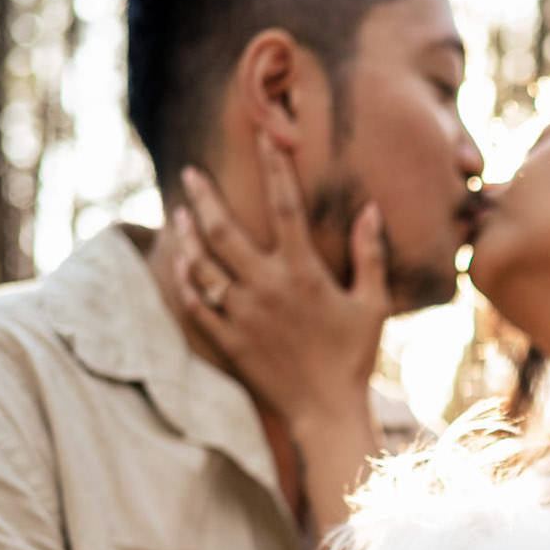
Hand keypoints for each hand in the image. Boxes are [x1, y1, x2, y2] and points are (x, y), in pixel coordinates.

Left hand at [166, 133, 390, 443]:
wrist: (326, 412)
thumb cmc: (353, 357)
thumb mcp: (371, 304)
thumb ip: (370, 255)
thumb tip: (370, 209)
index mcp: (304, 273)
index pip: (286, 206)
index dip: (276, 168)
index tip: (265, 137)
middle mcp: (267, 289)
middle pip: (224, 231)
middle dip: (204, 197)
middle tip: (188, 173)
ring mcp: (243, 316)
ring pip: (202, 265)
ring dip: (187, 236)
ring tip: (178, 214)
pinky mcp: (229, 341)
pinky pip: (197, 305)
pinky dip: (186, 281)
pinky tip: (181, 263)